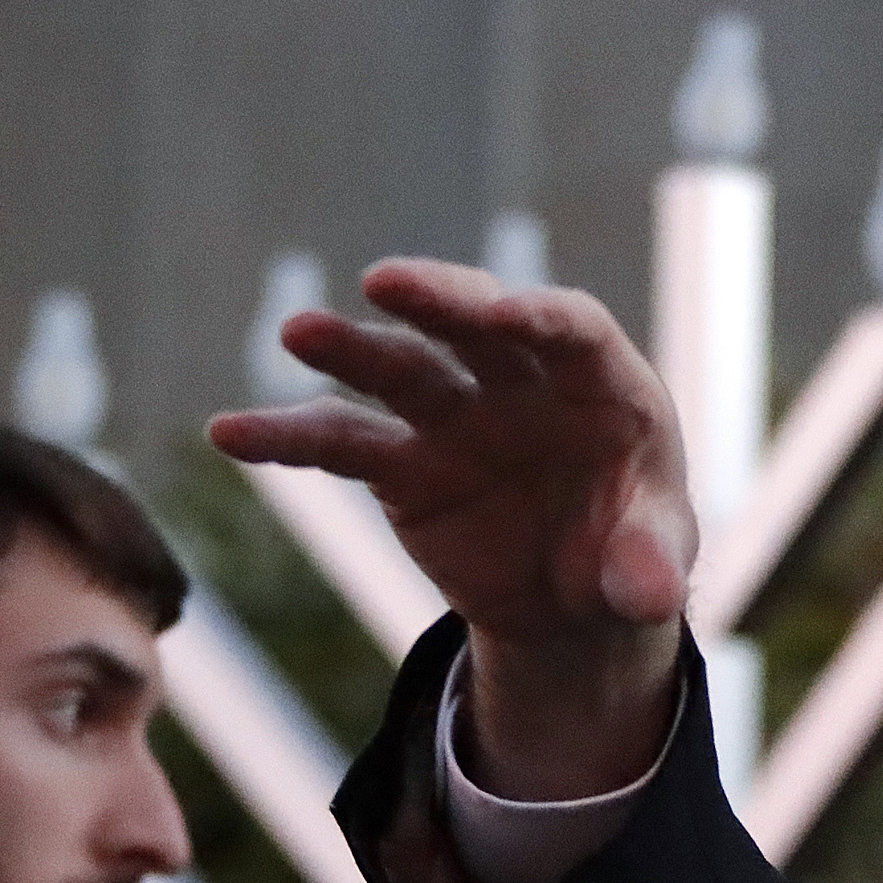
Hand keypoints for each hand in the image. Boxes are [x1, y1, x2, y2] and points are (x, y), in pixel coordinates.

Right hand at [210, 260, 688, 797]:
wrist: (574, 600)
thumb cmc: (629, 555)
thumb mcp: (651, 571)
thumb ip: (650, 572)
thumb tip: (645, 597)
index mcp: (602, 389)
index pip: (574, 332)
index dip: (542, 317)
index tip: (504, 313)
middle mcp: (523, 384)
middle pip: (476, 326)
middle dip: (438, 301)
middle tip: (386, 281)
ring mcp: (457, 416)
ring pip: (399, 370)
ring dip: (350, 350)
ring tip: (297, 333)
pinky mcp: (402, 464)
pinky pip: (340, 443)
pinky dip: (288, 438)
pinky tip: (231, 432)